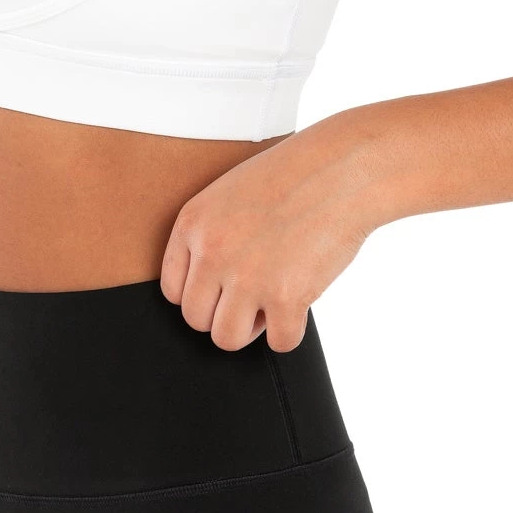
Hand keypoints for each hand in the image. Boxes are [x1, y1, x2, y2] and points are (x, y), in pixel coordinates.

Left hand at [159, 123, 378, 351]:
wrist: (340, 170)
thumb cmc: (292, 176)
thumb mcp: (230, 193)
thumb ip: (211, 235)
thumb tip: (208, 286)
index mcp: (192, 224)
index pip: (173, 291)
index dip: (202, 294)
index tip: (223, 288)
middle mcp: (212, 253)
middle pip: (196, 319)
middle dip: (225, 313)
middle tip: (253, 294)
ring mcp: (247, 277)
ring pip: (227, 338)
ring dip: (251, 328)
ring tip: (271, 302)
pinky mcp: (286, 296)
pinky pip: (279, 343)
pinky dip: (291, 332)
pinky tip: (299, 306)